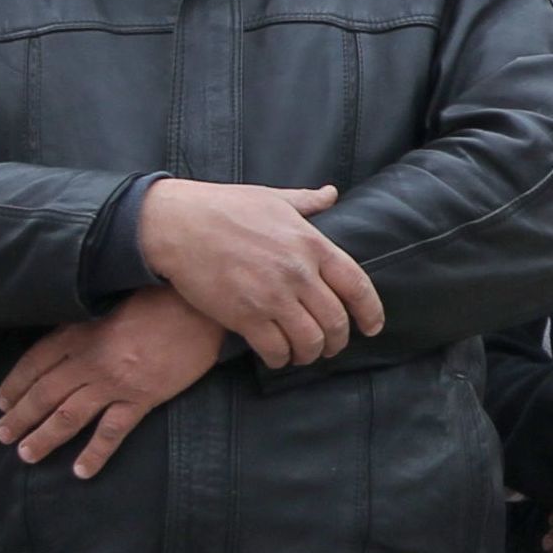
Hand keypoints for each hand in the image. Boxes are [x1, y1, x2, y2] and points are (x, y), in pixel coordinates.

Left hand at [0, 291, 227, 476]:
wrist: (199, 308)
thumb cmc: (159, 298)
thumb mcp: (110, 301)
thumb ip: (85, 322)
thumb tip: (63, 342)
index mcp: (79, 333)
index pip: (35, 363)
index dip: (14, 385)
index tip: (2, 401)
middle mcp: (90, 361)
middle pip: (44, 394)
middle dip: (20, 417)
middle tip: (3, 435)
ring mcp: (114, 383)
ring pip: (68, 416)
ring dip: (44, 438)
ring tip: (26, 454)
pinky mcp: (141, 398)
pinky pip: (112, 431)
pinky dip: (95, 452)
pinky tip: (81, 471)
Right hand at [135, 180, 382, 369]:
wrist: (178, 224)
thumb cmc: (225, 208)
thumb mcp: (274, 199)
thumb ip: (307, 202)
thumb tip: (331, 194)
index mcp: (312, 244)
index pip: (357, 286)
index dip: (370, 312)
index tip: (373, 327)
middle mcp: (299, 273)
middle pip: (336, 320)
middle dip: (338, 340)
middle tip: (332, 346)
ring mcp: (272, 297)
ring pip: (309, 341)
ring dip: (310, 353)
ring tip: (305, 354)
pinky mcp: (244, 316)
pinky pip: (275, 349)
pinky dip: (281, 359)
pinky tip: (278, 356)